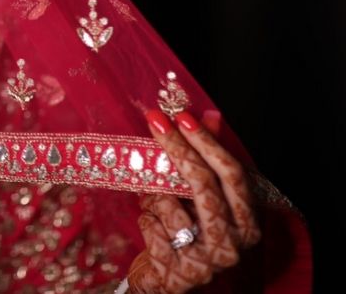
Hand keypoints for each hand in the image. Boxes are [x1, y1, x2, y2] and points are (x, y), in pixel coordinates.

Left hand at [126, 110, 261, 292]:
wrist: (166, 282)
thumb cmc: (185, 233)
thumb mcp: (199, 199)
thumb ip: (208, 160)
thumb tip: (211, 115)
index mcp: (246, 222)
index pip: (232, 175)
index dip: (207, 143)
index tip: (183, 116)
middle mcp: (233, 243)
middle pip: (204, 185)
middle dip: (177, 148)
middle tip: (155, 121)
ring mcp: (206, 260)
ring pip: (170, 203)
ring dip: (153, 194)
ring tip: (152, 200)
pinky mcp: (177, 271)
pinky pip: (151, 225)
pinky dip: (145, 218)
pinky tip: (151, 227)